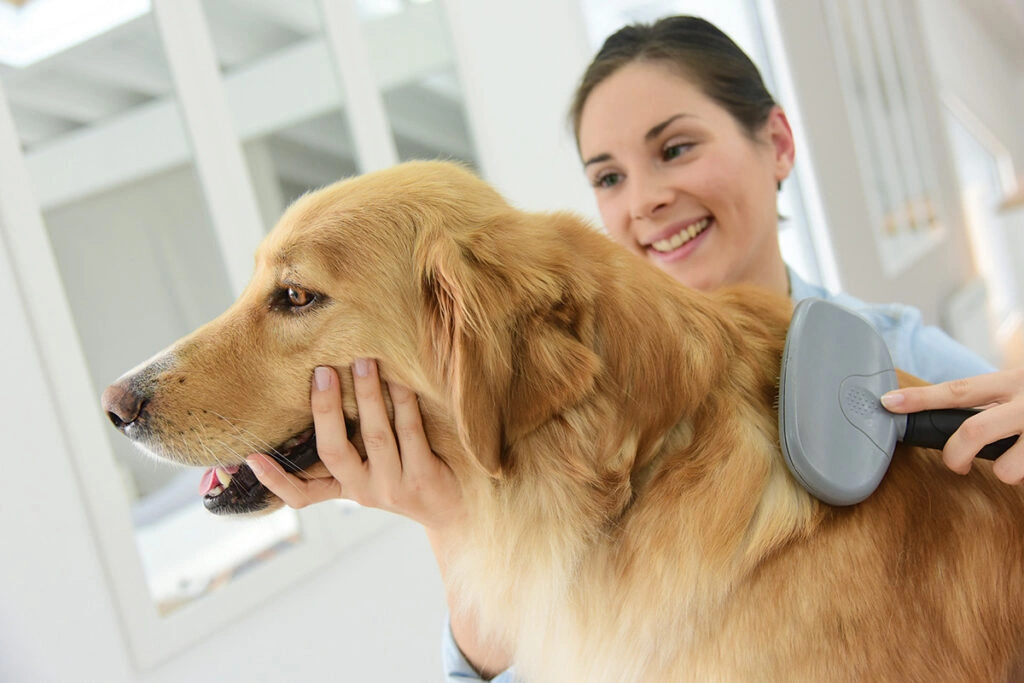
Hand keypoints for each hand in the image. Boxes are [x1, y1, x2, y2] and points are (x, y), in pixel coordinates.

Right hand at [247, 359, 463, 529]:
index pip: (301, 494)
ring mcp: (395, 486)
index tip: (250, 457)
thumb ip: (347, 448)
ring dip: (367, 396)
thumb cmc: (407, 475)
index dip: (275, 480)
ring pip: (376, 436)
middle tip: (321, 371)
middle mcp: (365, 491)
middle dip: (326, 410)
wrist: (459, 511)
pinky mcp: (425, 479)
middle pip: (335, 452)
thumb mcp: (372, 472)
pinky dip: (403, 403)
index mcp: (346, 488)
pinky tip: (400, 379)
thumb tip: (320, 394)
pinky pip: (411, 432)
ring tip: (362, 360)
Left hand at [881, 368, 1023, 483]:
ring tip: (1017, 461)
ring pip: (1006, 467)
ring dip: (1006, 471)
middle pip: (973, 431)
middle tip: (957, 465)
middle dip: (955, 455)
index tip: (889, 402)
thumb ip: (994, 400)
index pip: (958, 390)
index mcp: (1012, 382)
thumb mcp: (1022, 389)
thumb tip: (952, 423)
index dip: (920, 398)